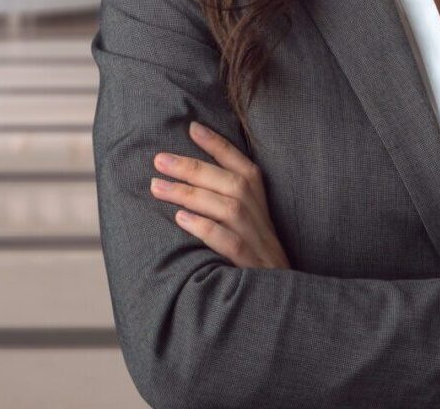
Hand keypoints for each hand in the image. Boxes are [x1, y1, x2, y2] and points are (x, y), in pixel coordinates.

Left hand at [150, 120, 290, 270]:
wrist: (281, 311)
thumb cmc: (255, 266)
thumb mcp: (248, 232)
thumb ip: (225, 206)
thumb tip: (186, 181)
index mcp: (262, 207)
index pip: (244, 168)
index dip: (220, 146)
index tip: (192, 127)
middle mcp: (263, 221)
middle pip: (232, 184)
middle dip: (194, 168)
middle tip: (159, 160)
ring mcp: (260, 245)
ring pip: (229, 209)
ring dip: (192, 194)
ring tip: (158, 186)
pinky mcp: (254, 270)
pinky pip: (231, 244)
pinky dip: (206, 228)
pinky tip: (181, 219)